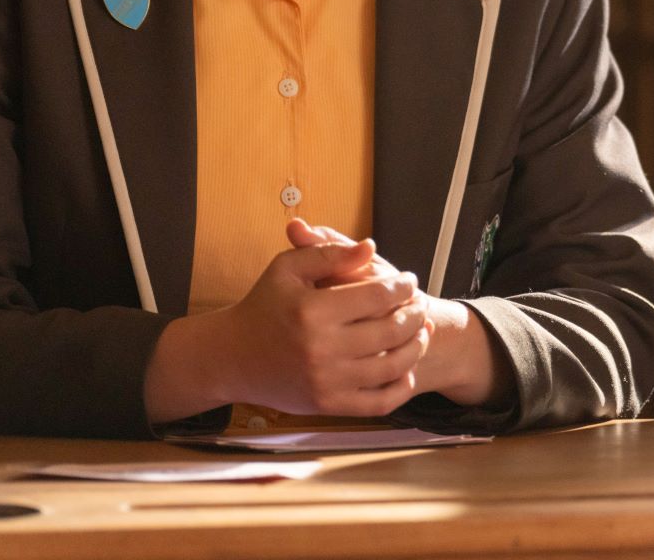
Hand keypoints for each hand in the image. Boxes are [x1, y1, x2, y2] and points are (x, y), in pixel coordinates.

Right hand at [285, 219, 509, 408]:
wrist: (231, 358)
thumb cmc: (263, 306)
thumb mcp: (287, 269)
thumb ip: (329, 253)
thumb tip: (371, 246)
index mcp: (312, 310)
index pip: (378, 296)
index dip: (403, 286)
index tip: (409, 281)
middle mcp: (320, 349)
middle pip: (391, 330)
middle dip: (415, 313)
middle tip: (420, 304)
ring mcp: (326, 382)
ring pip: (392, 367)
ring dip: (416, 346)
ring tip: (421, 330)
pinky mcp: (327, 406)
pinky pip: (379, 403)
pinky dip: (401, 387)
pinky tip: (407, 368)